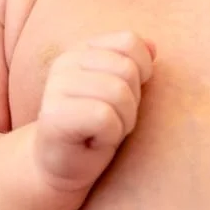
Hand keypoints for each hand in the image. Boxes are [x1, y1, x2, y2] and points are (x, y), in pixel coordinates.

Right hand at [33, 31, 155, 190]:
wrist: (60, 166)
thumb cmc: (95, 128)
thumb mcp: (120, 91)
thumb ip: (133, 64)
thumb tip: (154, 46)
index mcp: (81, 50)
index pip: (129, 42)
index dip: (141, 72)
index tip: (122, 96)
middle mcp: (65, 63)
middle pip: (127, 69)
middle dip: (132, 102)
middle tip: (112, 119)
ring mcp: (55, 87)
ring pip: (118, 93)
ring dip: (123, 120)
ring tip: (104, 131)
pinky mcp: (54, 115)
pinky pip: (105, 117)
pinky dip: (111, 134)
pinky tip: (94, 140)